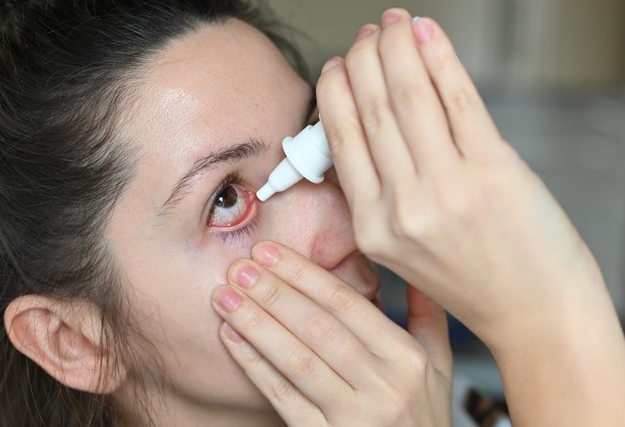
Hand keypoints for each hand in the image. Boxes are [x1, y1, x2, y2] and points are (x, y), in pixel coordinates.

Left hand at [212, 241, 451, 425]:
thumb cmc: (421, 416)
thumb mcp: (438, 367)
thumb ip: (426, 316)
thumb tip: (412, 263)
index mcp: (407, 358)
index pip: (347, 304)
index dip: (303, 274)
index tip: (268, 251)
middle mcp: (383, 386)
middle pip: (318, 328)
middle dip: (273, 293)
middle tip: (238, 266)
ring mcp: (354, 417)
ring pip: (297, 361)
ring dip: (256, 325)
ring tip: (224, 296)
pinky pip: (283, 398)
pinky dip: (254, 366)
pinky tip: (232, 339)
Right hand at [315, 9, 603, 342]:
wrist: (534, 312)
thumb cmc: (474, 281)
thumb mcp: (401, 249)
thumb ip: (378, 194)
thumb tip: (364, 127)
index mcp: (372, 228)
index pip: (343, 140)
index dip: (337, 92)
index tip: (338, 67)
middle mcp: (402, 208)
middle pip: (373, 112)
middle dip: (366, 60)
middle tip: (367, 37)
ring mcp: (447, 189)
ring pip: (409, 98)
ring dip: (399, 50)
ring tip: (395, 26)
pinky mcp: (493, 171)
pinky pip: (458, 100)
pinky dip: (441, 59)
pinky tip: (429, 36)